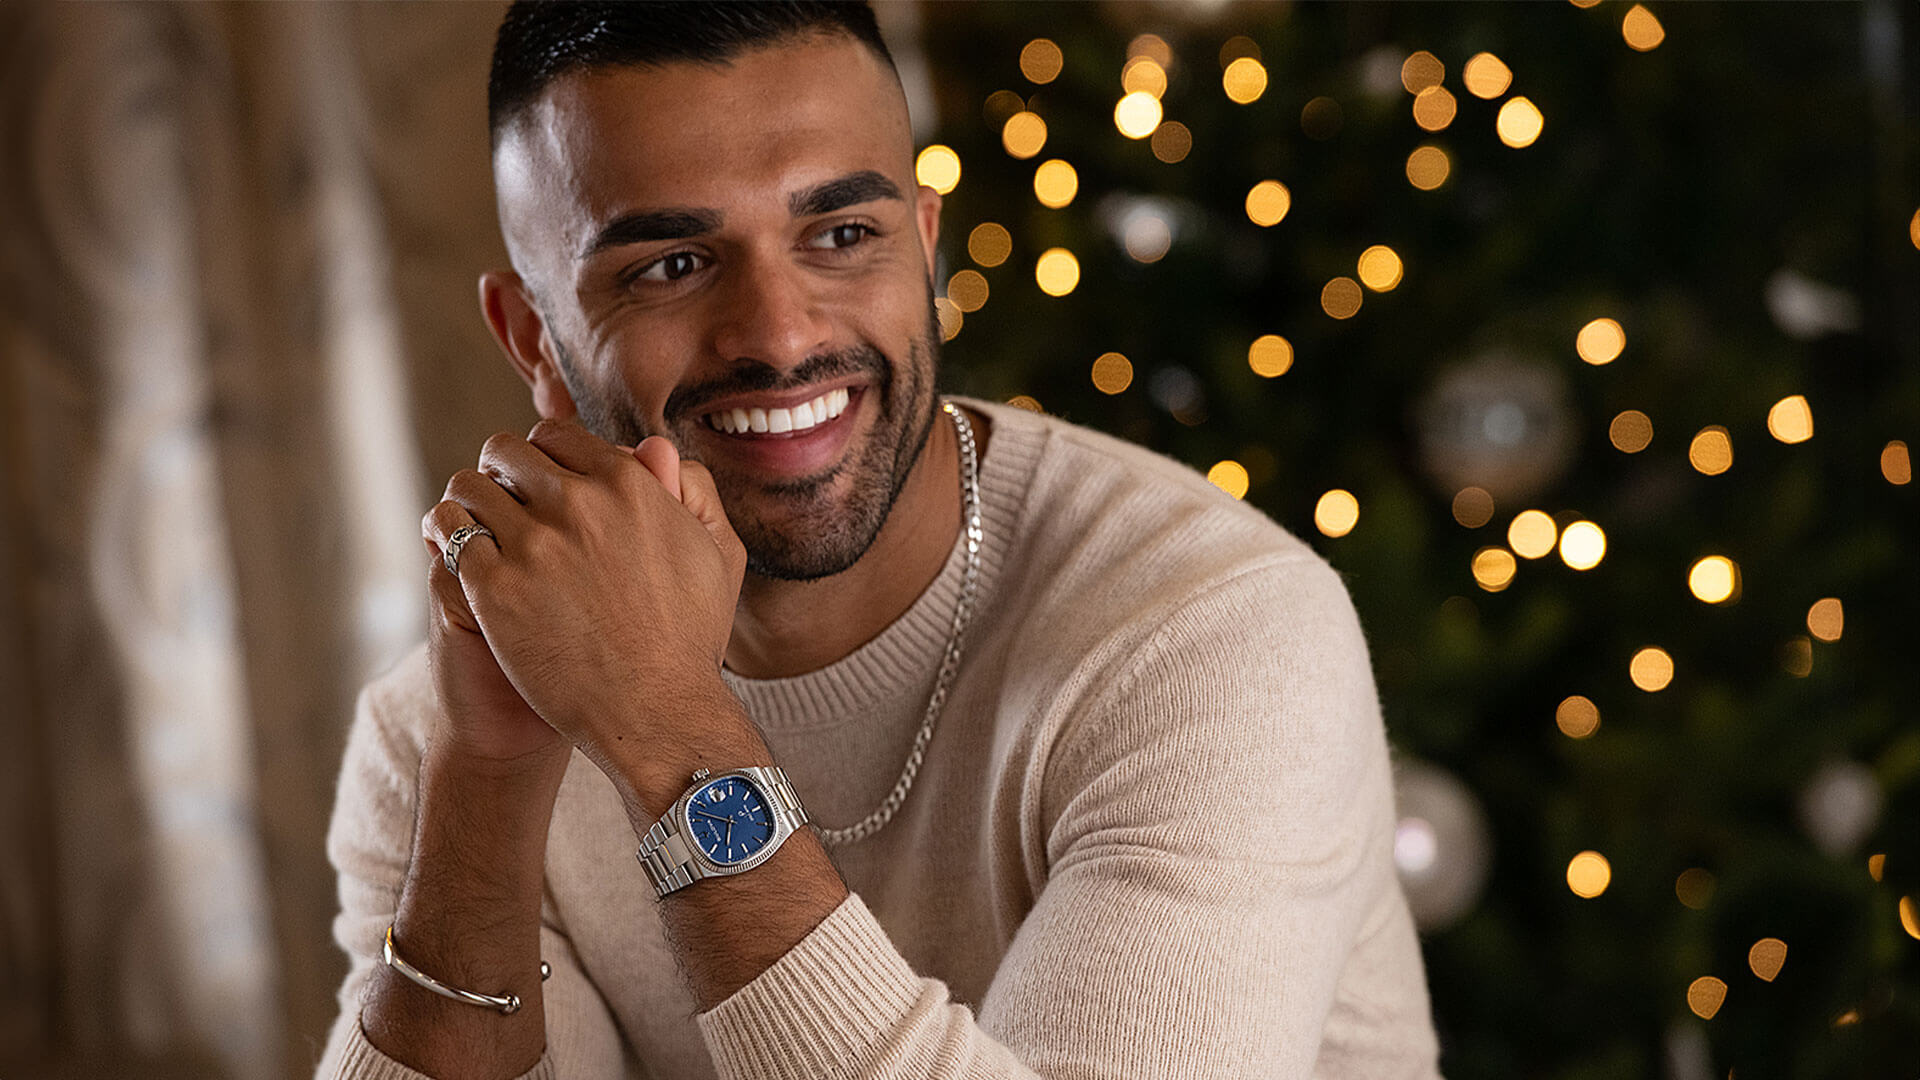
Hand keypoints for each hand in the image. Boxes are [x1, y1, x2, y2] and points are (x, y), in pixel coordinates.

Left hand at [428, 419, 748, 782]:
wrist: (657, 713)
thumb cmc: (691, 639)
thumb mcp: (716, 553)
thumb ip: (690, 490)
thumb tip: (652, 447)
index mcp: (629, 484)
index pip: (556, 436)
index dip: (543, 456)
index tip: (540, 483)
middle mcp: (579, 503)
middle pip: (507, 451)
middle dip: (502, 472)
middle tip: (504, 504)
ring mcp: (535, 545)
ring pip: (469, 486)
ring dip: (470, 502)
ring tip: (475, 529)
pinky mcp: (495, 589)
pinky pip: (449, 534)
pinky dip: (446, 538)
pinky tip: (456, 556)